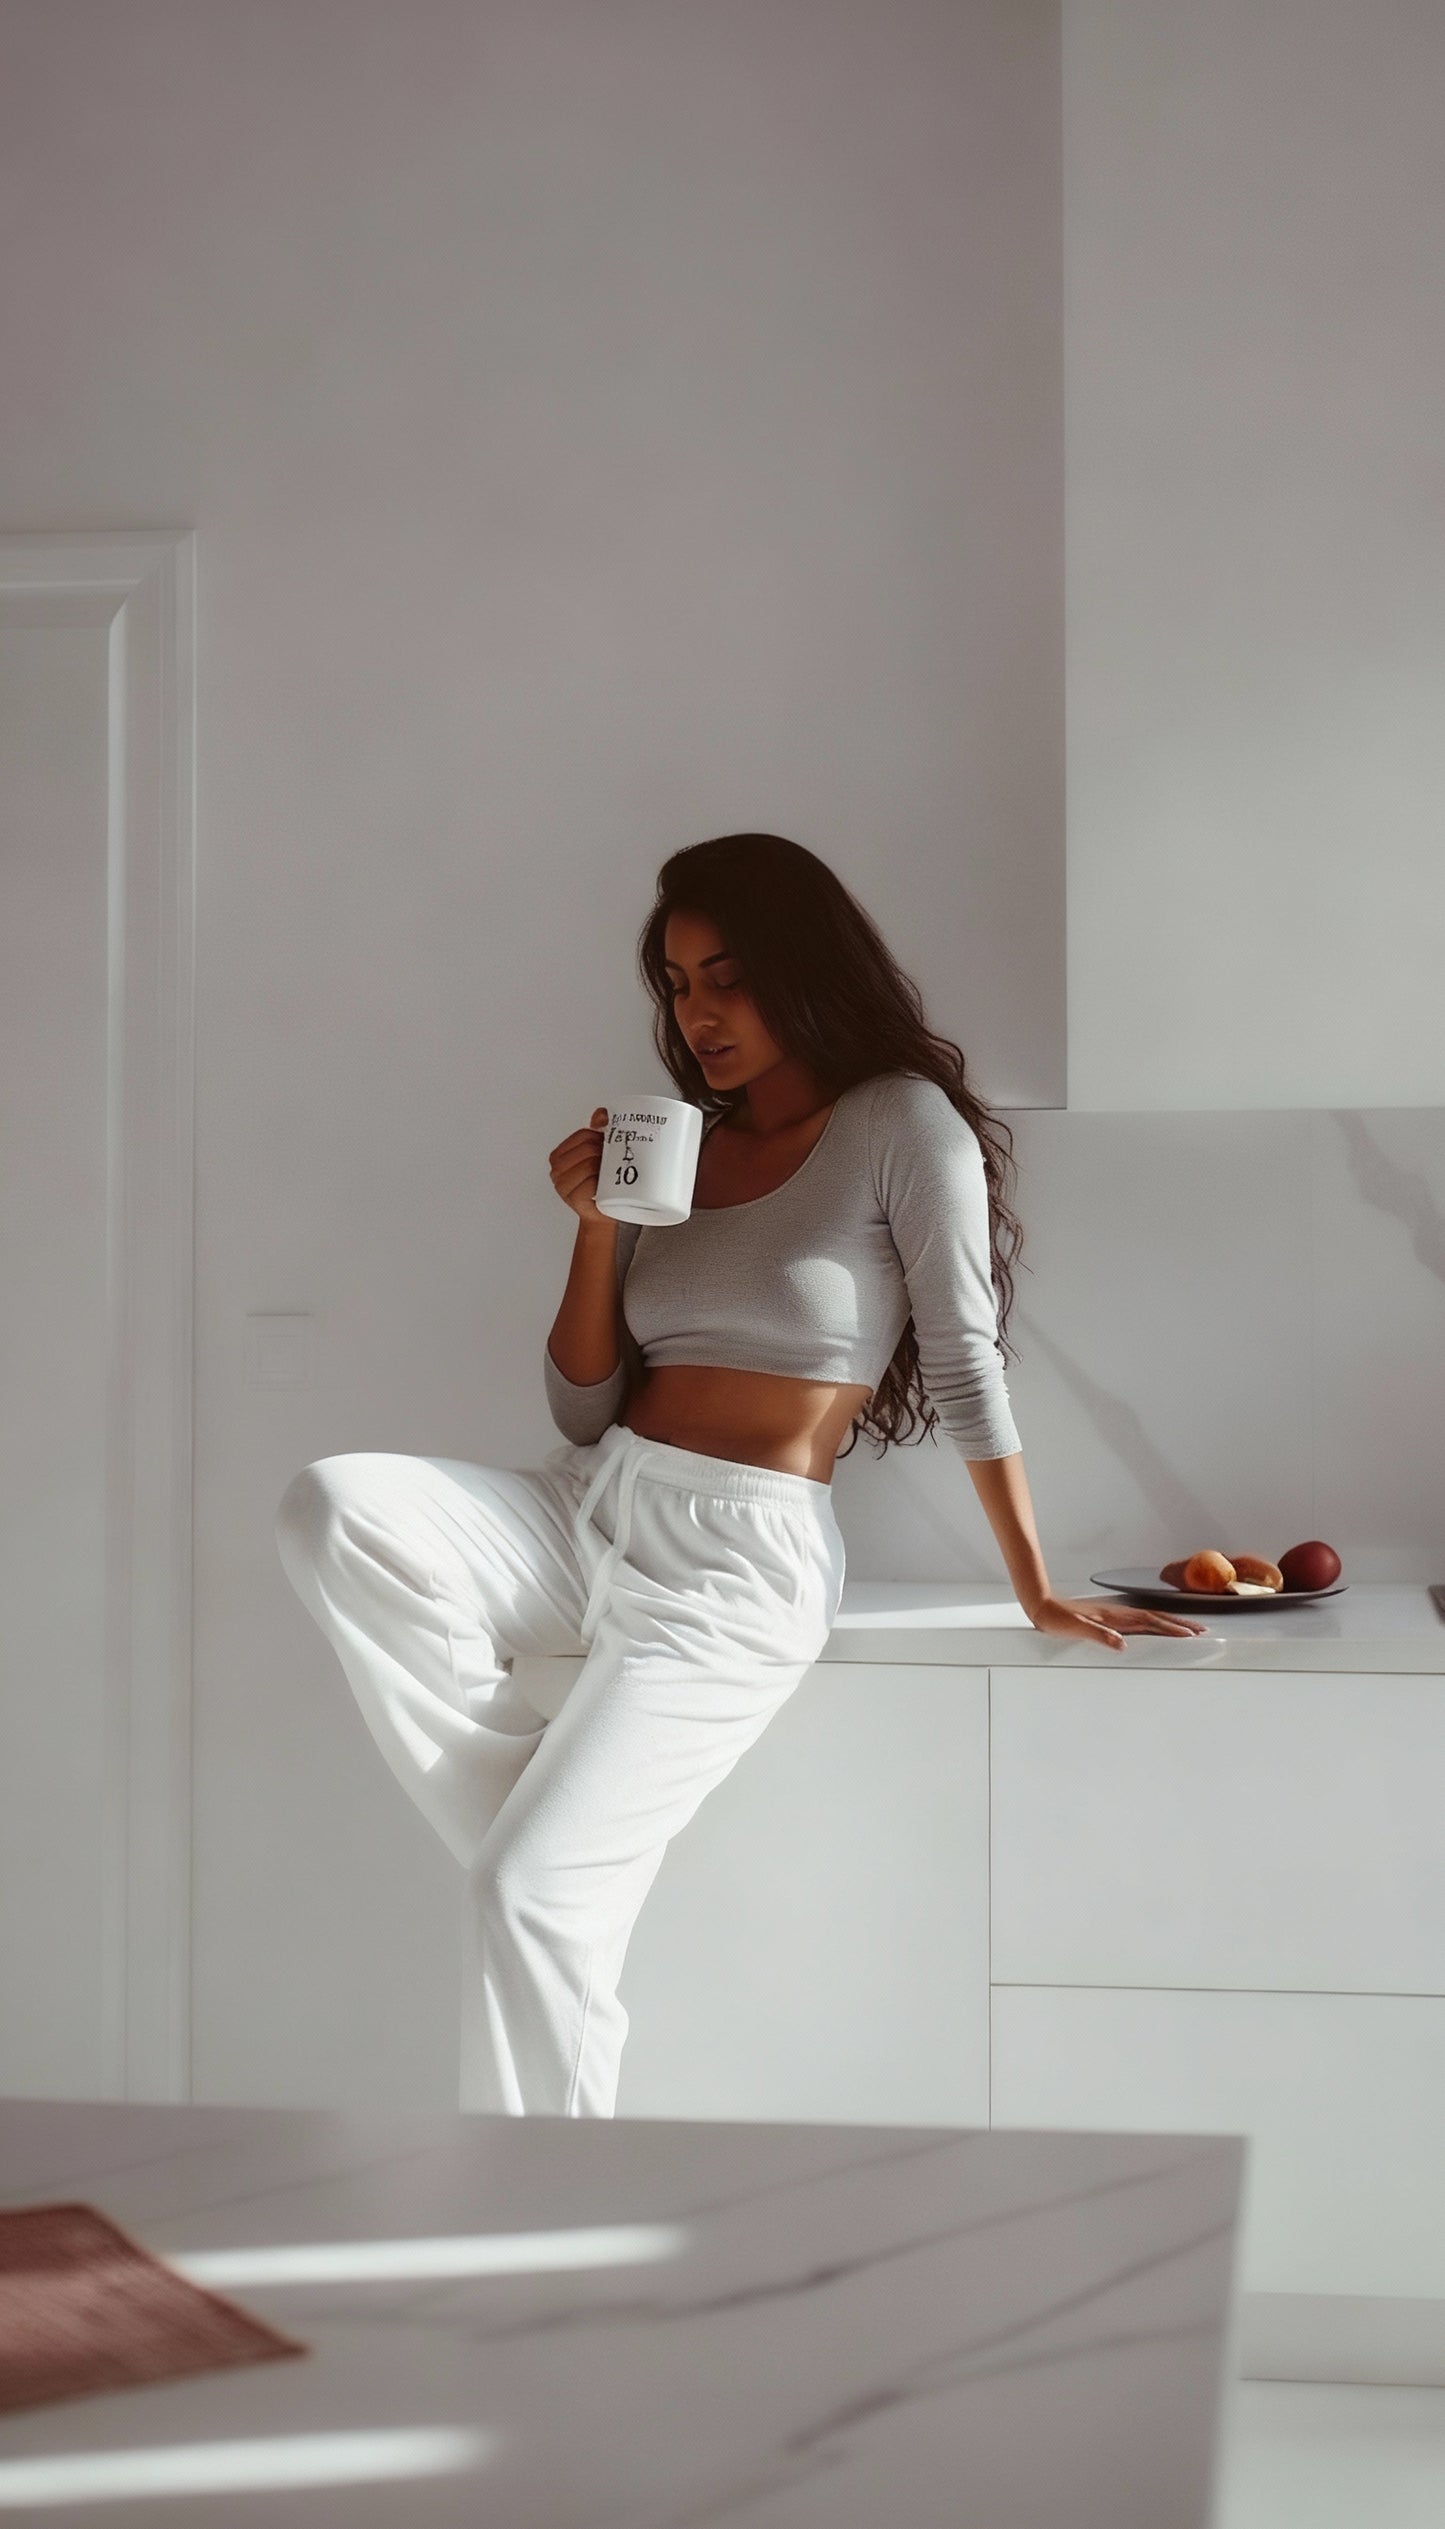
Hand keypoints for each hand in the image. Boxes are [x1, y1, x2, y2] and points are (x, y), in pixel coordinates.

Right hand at [548, 1107, 615, 1227]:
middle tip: (615, 1161)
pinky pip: (590, 1183)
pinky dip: (601, 1183)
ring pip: (589, 1164)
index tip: (611, 1146)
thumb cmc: (601, 1184)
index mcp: (559, 1155)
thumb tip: (601, 1114)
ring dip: (605, 1168)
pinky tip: (606, 1186)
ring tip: (611, 1174)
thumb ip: (597, 1131)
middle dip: (605, 1152)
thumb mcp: (599, 1154)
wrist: (604, 1214)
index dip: (601, 1138)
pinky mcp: (574, 1198)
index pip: (583, 1135)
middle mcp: (557, 1169)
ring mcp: (563, 1185)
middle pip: (587, 1148)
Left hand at [1028, 1593, 1210, 1651]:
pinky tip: (1156, 1626)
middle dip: (1180, 1624)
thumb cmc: (1057, 1619)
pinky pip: (1139, 1620)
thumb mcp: (1076, 1629)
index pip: (1150, 1623)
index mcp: (1114, 1618)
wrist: (1042, 1607)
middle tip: (1201, 1630)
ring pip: (1150, 1617)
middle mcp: (1118, 1614)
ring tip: (1188, 1628)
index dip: (1171, 1629)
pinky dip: (1154, 1622)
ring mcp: (1115, 1614)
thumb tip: (1121, 1644)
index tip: (1191, 1635)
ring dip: (1170, 1622)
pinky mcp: (1109, 1617)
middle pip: (1156, 1618)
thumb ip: (1099, 1635)